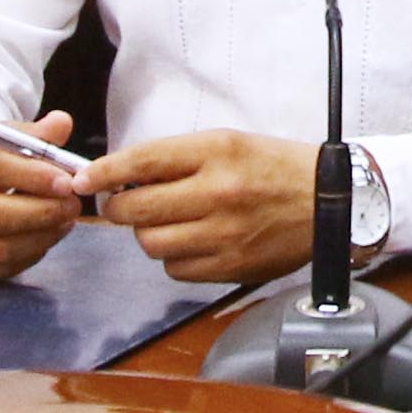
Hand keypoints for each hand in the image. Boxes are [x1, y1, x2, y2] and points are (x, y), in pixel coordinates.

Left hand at [79, 127, 335, 283]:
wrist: (329, 202)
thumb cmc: (273, 167)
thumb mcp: (226, 143)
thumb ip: (175, 158)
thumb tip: (119, 176)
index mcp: (216, 152)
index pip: (141, 162)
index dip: (103, 172)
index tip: (83, 179)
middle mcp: (218, 193)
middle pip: (135, 210)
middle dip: (118, 207)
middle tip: (123, 203)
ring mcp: (224, 235)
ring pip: (150, 244)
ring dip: (147, 233)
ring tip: (165, 221)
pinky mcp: (230, 267)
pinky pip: (175, 269)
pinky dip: (174, 256)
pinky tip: (191, 241)